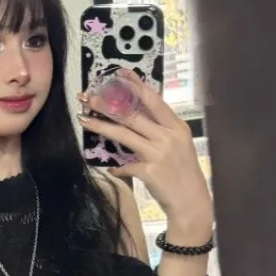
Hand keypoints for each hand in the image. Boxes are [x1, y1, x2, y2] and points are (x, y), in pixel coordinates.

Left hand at [78, 69, 213, 244]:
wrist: (191, 202)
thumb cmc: (183, 173)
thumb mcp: (178, 146)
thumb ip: (160, 131)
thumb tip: (135, 117)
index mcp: (177, 127)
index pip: (153, 100)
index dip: (135, 85)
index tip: (119, 73)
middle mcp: (168, 137)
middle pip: (133, 114)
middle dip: (107, 103)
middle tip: (88, 97)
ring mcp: (159, 154)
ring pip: (124, 134)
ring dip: (101, 126)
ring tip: (84, 118)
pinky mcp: (150, 171)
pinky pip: (126, 165)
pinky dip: (116, 167)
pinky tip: (110, 167)